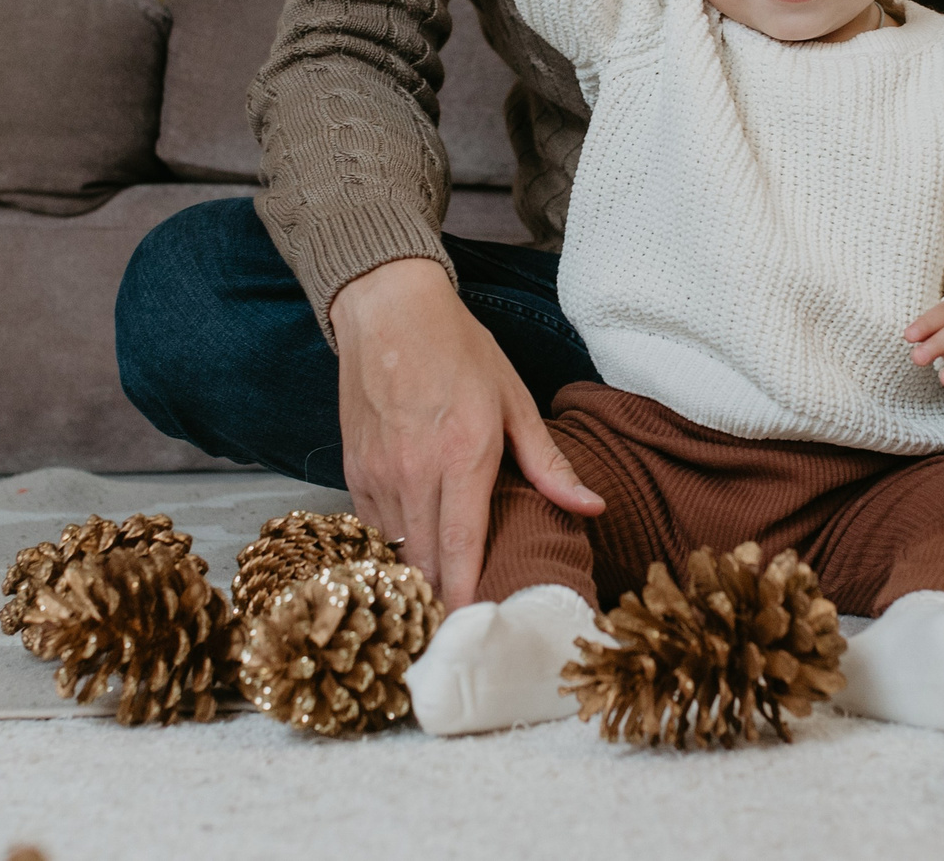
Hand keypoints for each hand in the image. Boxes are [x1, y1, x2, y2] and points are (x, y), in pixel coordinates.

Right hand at [328, 256, 603, 609]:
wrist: (388, 311)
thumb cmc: (458, 351)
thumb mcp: (514, 400)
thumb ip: (549, 463)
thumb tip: (591, 507)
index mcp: (463, 455)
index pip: (462, 546)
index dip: (465, 597)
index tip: (474, 633)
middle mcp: (415, 471)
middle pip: (424, 562)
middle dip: (441, 601)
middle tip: (462, 632)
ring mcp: (378, 472)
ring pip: (394, 552)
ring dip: (414, 580)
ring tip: (436, 608)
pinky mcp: (352, 470)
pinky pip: (371, 529)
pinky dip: (391, 551)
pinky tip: (410, 560)